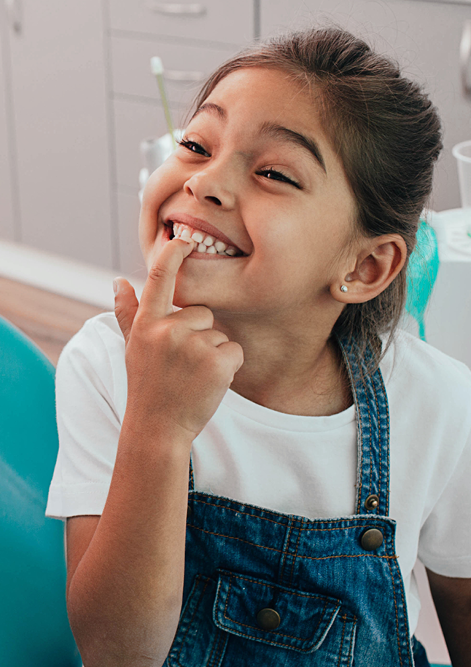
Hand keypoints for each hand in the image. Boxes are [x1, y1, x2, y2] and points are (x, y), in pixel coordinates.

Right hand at [113, 238, 243, 441]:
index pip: (159, 277)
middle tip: (182, 365)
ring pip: (219, 334)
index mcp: (147, 323)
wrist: (158, 429)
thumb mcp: (132, 347)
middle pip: (202, 313)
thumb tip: (118, 281)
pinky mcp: (217, 362)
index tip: (184, 237)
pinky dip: (228, 367)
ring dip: (213, 354)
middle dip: (199, 335)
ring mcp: (193, 346)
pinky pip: (234, 351)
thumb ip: (127, 313)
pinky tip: (208, 383)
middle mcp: (168, 330)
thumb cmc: (147, 386)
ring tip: (192, 376)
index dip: (173, 253)